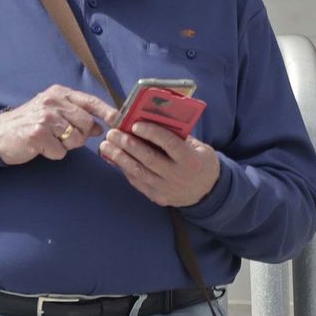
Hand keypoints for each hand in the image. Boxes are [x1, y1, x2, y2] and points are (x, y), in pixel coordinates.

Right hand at [0, 85, 115, 165]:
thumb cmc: (28, 123)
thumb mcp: (52, 111)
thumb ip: (76, 115)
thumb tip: (101, 127)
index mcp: (58, 93)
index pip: (90, 101)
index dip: (108, 112)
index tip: (119, 121)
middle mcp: (52, 101)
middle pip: (87, 123)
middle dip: (82, 135)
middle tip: (65, 137)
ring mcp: (44, 117)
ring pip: (77, 138)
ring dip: (67, 145)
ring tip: (51, 140)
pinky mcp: (37, 134)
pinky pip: (61, 151)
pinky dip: (54, 154)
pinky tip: (42, 147)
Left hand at [99, 120, 221, 206]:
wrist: (208, 192)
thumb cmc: (199, 161)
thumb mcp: (198, 147)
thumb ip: (178, 136)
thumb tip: (150, 118)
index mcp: (192, 160)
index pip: (170, 144)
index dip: (151, 133)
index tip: (134, 124)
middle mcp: (179, 176)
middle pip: (149, 159)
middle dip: (127, 144)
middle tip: (112, 133)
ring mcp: (167, 189)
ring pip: (138, 172)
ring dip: (119, 157)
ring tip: (106, 145)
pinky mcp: (157, 197)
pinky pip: (137, 182)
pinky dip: (124, 168)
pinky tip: (114, 157)